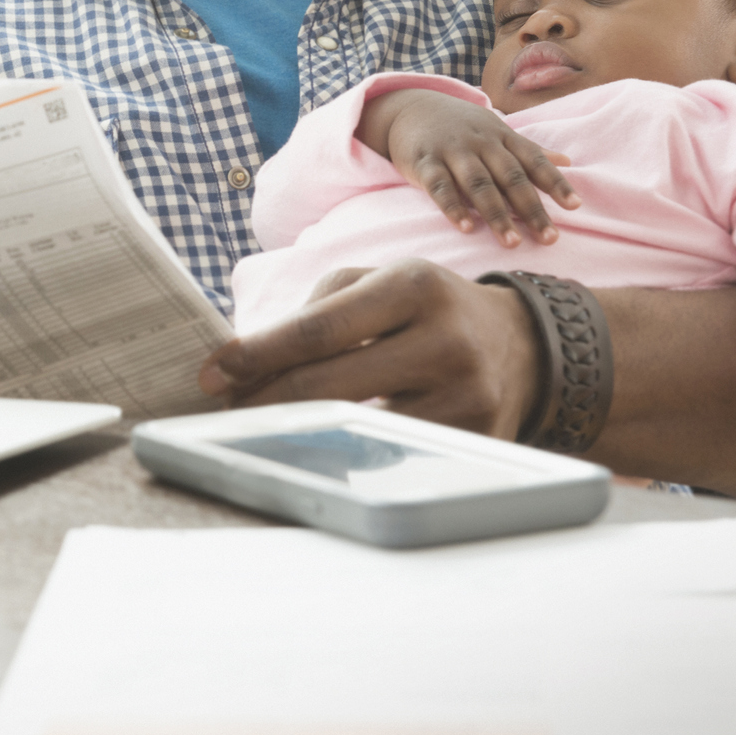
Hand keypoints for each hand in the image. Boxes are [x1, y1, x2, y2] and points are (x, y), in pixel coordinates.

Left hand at [199, 260, 542, 438]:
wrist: (521, 346)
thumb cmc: (429, 310)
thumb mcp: (381, 284)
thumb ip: (318, 309)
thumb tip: (251, 357)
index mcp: (413, 286)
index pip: (318, 327)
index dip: (258, 354)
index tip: (214, 371)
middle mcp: (444, 339)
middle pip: (329, 383)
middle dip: (264, 398)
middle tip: (226, 405)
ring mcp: (463, 396)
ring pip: (355, 425)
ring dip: (296, 426)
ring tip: (262, 419)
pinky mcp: (472, 440)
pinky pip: (389, 450)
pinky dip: (345, 447)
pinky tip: (319, 440)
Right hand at [358, 90, 577, 245]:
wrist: (411, 107)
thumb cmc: (461, 127)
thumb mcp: (496, 132)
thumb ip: (529, 150)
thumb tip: (567, 162)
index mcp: (502, 136)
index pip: (533, 160)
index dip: (555, 183)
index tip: (575, 206)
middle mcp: (480, 142)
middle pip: (510, 177)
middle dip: (531, 209)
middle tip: (549, 238)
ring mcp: (452, 151)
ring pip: (479, 184)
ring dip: (497, 214)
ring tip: (513, 242)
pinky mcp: (424, 162)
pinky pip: (440, 186)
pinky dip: (454, 207)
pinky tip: (467, 228)